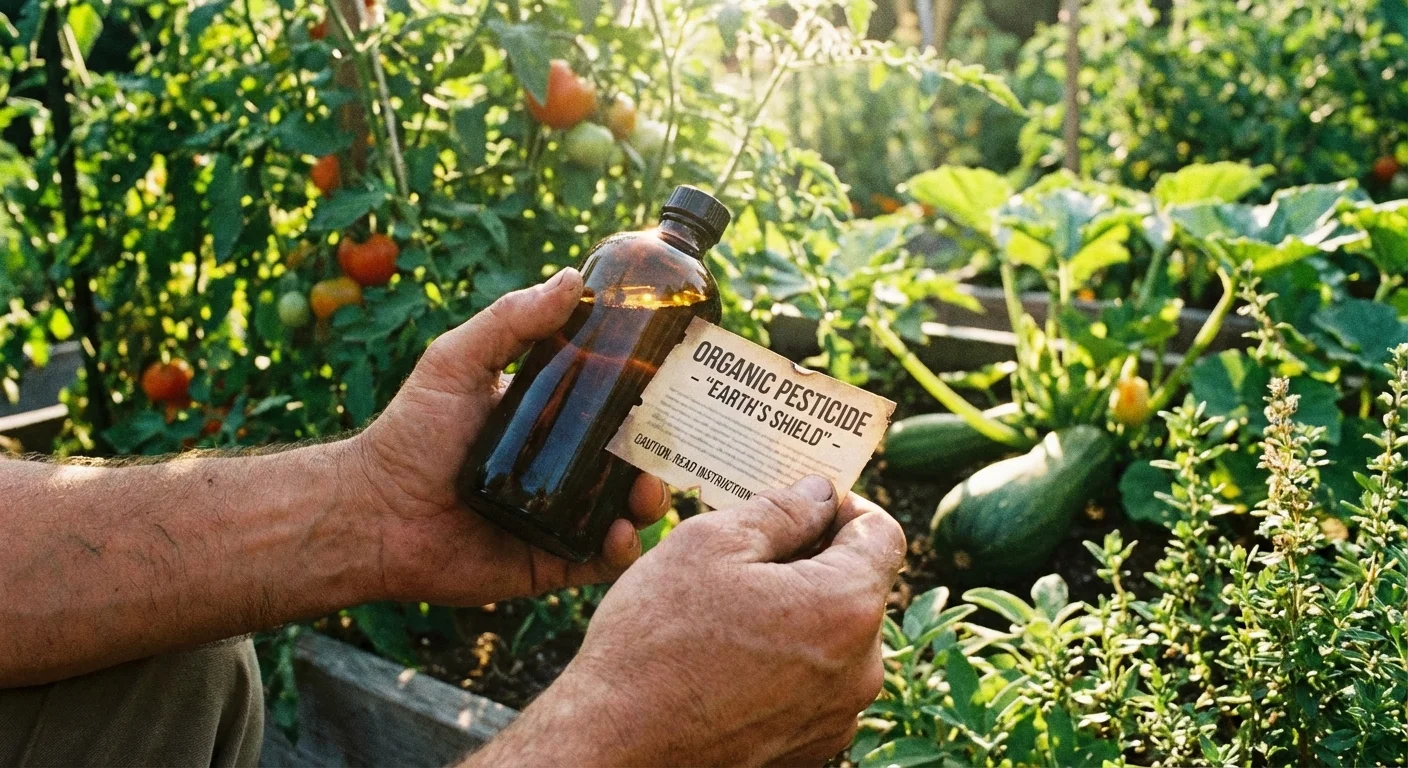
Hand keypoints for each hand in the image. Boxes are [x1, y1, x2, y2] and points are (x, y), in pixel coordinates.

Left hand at [347, 268, 669, 604]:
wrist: (372, 513)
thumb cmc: (409, 433)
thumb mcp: (457, 362)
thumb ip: (511, 320)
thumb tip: (571, 278)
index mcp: (549, 419)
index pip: (612, 406)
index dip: (648, 399)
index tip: (677, 386)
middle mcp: (560, 467)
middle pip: (630, 459)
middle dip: (659, 454)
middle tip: (672, 447)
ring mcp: (559, 516)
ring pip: (624, 510)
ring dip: (648, 502)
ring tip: (648, 492)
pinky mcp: (550, 562)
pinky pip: (599, 560)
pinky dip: (621, 550)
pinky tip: (622, 534)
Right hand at [470, 476, 906, 766]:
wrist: (616, 748)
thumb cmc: (656, 643)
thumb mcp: (707, 544)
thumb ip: (779, 511)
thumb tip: (818, 493)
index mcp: (846, 606)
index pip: (883, 533)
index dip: (844, 507)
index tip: (802, 506)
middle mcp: (859, 669)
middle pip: (858, 588)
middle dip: (812, 563)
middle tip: (746, 558)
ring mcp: (836, 717)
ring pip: (834, 640)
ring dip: (796, 616)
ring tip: (727, 615)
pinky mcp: (810, 749)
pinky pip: (812, 687)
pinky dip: (784, 666)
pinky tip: (727, 663)